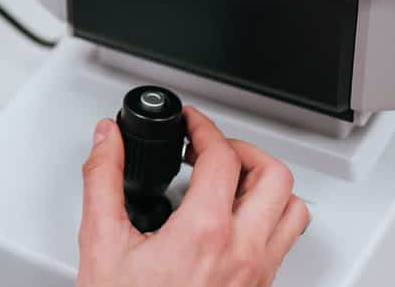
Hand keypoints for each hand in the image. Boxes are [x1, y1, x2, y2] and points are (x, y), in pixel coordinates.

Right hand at [78, 107, 308, 286]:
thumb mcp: (101, 245)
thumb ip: (102, 181)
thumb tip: (105, 140)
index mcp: (204, 234)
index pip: (223, 156)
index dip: (205, 126)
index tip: (191, 123)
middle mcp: (242, 253)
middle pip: (274, 176)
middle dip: (244, 150)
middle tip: (214, 148)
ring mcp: (256, 275)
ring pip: (292, 210)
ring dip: (268, 184)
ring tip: (234, 178)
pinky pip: (285, 243)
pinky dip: (271, 218)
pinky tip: (237, 220)